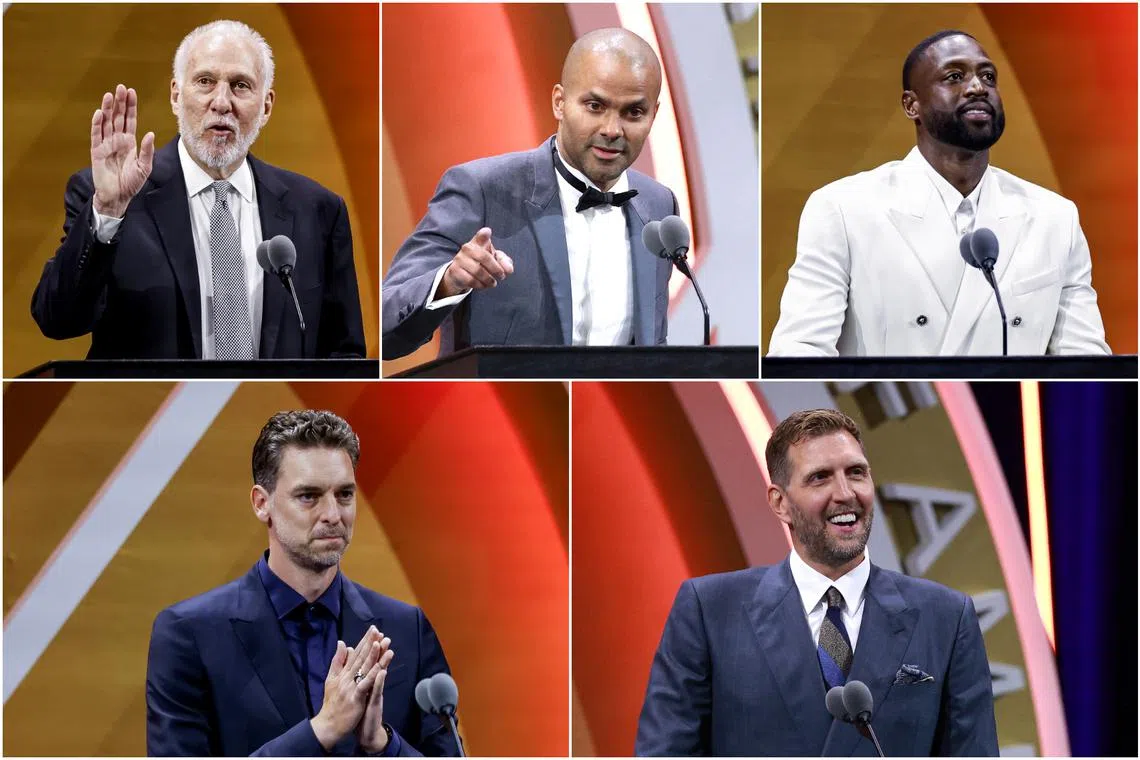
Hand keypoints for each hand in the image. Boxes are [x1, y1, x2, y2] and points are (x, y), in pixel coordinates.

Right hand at [90, 84, 154, 217]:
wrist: (118, 197)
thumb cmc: (131, 183)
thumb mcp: (145, 167)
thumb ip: (147, 151)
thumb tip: (150, 133)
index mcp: (129, 142)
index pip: (130, 120)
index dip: (130, 107)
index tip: (132, 92)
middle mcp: (117, 140)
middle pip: (118, 117)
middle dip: (120, 102)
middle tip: (121, 87)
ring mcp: (106, 144)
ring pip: (107, 122)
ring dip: (108, 109)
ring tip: (110, 95)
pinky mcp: (96, 151)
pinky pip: (96, 135)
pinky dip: (97, 124)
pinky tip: (100, 113)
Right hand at [310, 627, 382, 750]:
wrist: (328, 725)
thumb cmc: (332, 703)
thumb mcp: (331, 680)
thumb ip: (338, 661)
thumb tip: (343, 643)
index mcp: (343, 673)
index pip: (356, 654)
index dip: (365, 641)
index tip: (374, 629)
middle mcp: (346, 678)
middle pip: (360, 658)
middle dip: (370, 643)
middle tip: (379, 631)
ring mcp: (350, 688)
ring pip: (364, 669)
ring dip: (373, 655)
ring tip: (381, 643)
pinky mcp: (355, 698)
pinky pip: (364, 685)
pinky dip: (372, 676)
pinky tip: (381, 668)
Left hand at [356, 634, 395, 753]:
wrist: (366, 731)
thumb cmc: (361, 710)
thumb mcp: (359, 690)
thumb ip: (358, 674)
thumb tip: (353, 657)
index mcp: (366, 679)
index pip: (369, 660)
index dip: (371, 646)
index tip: (373, 631)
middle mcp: (373, 684)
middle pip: (376, 664)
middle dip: (380, 649)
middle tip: (384, 635)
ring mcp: (375, 693)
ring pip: (380, 675)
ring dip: (383, 662)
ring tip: (387, 649)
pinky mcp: (375, 703)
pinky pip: (377, 691)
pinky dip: (380, 682)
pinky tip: (382, 672)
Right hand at [438, 227, 514, 297]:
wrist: (460, 274)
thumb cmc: (480, 264)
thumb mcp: (494, 259)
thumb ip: (503, 261)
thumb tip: (509, 269)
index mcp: (478, 242)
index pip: (481, 236)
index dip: (484, 234)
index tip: (487, 232)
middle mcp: (467, 248)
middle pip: (484, 257)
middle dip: (496, 269)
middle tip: (501, 276)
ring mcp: (460, 259)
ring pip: (478, 271)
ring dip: (489, 279)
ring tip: (493, 282)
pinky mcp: (455, 271)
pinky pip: (471, 280)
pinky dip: (480, 285)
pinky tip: (483, 285)